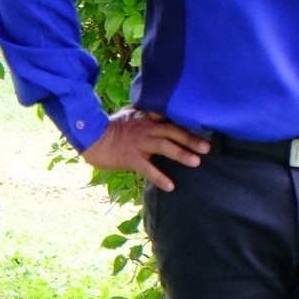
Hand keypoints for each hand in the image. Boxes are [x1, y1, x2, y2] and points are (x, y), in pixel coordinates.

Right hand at [83, 108, 212, 191]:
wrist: (91, 138)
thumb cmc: (110, 127)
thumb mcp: (129, 114)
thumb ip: (145, 112)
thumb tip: (159, 113)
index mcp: (146, 116)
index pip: (170, 117)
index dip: (187, 121)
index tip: (203, 126)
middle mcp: (145, 127)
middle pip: (172, 131)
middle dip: (190, 139)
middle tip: (207, 147)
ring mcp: (139, 142)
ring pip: (165, 146)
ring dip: (181, 154)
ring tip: (196, 162)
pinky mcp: (131, 157)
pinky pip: (148, 168)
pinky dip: (160, 177)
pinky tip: (171, 186)